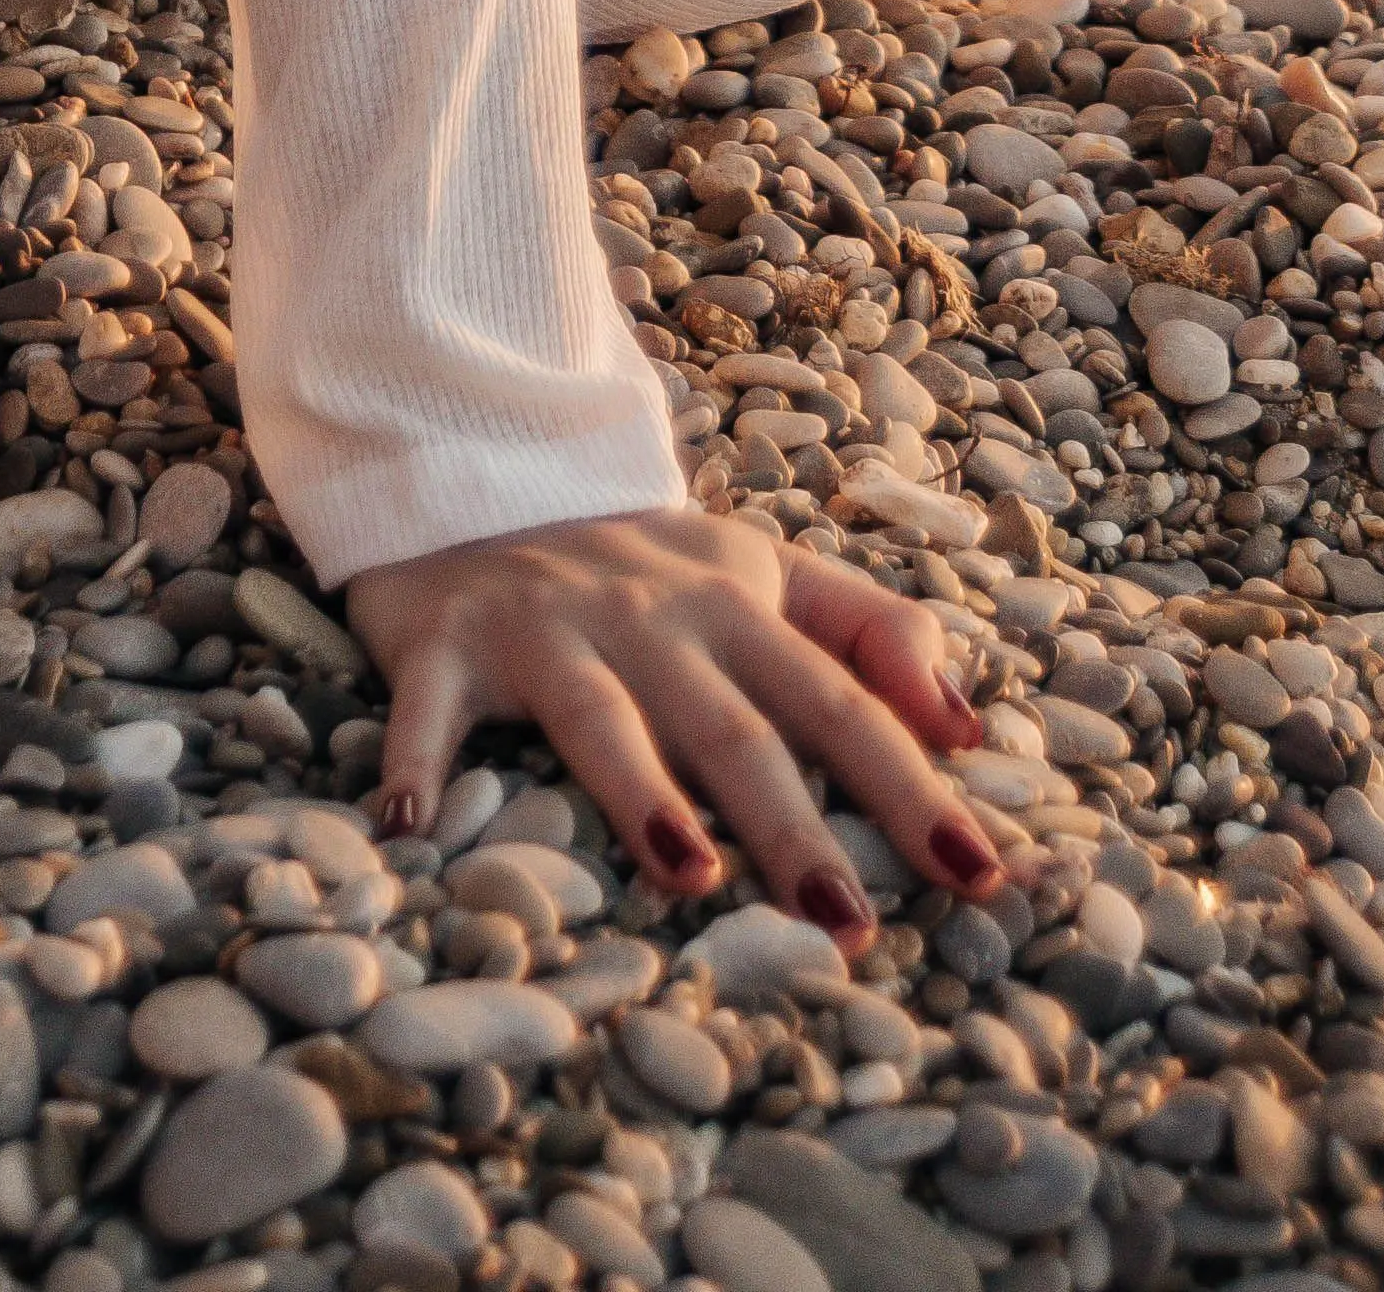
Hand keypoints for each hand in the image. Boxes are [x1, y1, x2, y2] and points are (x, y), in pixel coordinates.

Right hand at [346, 503, 995, 940]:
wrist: (474, 461)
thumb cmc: (638, 564)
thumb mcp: (763, 571)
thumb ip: (871, 634)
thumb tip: (969, 724)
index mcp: (734, 605)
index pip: (838, 700)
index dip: (908, 783)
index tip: (976, 870)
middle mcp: (646, 619)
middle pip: (730, 727)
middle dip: (793, 824)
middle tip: (849, 921)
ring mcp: (542, 630)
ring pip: (599, 717)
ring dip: (640, 793)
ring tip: (688, 872)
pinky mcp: (445, 643)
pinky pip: (430, 710)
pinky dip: (414, 766)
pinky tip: (408, 831)